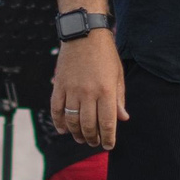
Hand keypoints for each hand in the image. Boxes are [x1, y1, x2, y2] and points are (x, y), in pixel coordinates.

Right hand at [50, 32, 126, 148]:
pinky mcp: (59, 85)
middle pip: (88, 125)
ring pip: (72, 120)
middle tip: (94, 143)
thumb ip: (119, 99)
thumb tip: (123, 119)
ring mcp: (72, 90)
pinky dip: (59, 122)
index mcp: (106, 91)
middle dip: (92, 138)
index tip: (108, 146)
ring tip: (81, 138)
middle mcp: (88, 93)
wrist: (85, 34)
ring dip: (76, 133)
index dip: (108, 138)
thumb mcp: (118, 75)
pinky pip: (56, 109)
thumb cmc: (105, 54)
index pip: (107, 123)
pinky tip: (63, 129)